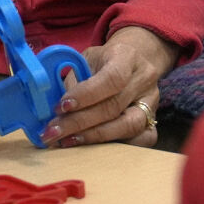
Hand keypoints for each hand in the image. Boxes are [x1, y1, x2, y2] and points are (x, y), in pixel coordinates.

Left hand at [43, 26, 178, 148]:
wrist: (134, 60)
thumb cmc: (104, 60)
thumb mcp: (86, 59)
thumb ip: (71, 79)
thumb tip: (50, 108)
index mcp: (126, 57)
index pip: (111, 79)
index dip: (85, 95)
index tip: (60, 107)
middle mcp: (144, 79)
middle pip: (114, 107)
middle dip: (79, 123)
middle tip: (53, 132)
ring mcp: (151, 101)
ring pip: (128, 126)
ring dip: (93, 137)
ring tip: (67, 141)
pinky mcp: (153, 119)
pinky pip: (140, 139)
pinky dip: (114, 145)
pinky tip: (91, 146)